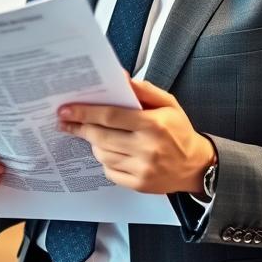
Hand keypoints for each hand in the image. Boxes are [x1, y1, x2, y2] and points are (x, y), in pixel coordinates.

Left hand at [58, 77, 215, 194]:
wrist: (196, 166)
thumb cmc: (179, 131)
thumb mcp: (168, 104)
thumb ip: (143, 90)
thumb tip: (120, 77)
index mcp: (153, 125)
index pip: (110, 116)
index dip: (84, 112)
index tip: (65, 110)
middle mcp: (147, 148)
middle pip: (100, 137)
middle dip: (80, 128)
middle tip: (66, 121)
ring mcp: (142, 169)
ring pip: (102, 154)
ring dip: (94, 143)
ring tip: (96, 135)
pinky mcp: (138, 185)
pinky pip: (109, 171)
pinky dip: (106, 160)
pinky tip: (112, 152)